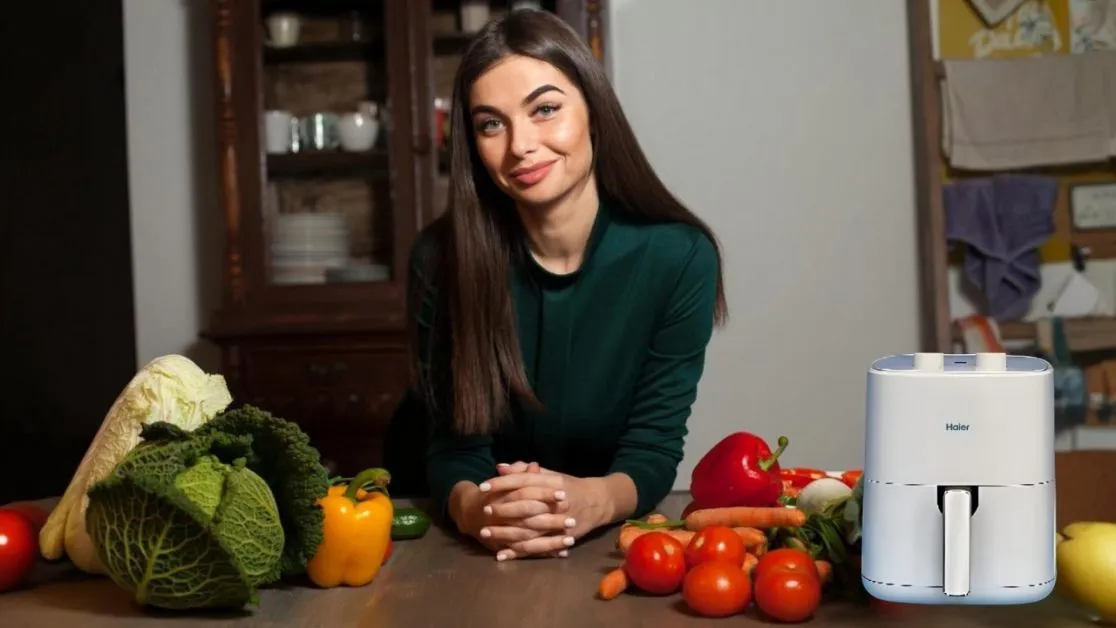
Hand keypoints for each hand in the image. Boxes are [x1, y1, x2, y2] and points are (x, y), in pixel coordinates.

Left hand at [478, 467, 612, 560]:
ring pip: (529, 529)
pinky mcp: (562, 539)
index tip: (483, 486)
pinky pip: (537, 548)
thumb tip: (500, 467)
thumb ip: (524, 471)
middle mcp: (557, 502)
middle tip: (484, 511)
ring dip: (505, 533)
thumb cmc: (569, 487)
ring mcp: (560, 522)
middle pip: (525, 505)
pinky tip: (501, 554)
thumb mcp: (550, 474)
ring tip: (485, 533)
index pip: (523, 482)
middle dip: (502, 508)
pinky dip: (518, 552)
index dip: (502, 483)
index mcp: (553, 483)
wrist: (598, 502)